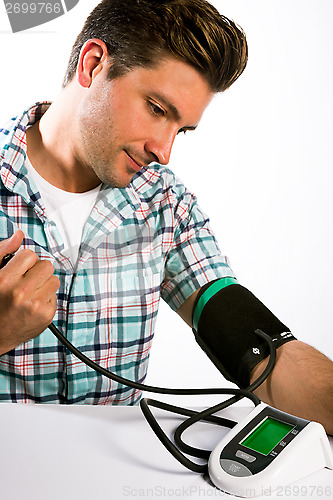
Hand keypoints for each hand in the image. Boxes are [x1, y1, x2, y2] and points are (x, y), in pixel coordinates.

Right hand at [0, 230, 59, 354]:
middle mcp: (21, 293)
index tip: (19, 269)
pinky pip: (56, 296)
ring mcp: (35, 306)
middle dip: (37, 271)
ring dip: (44, 283)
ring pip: (54, 280)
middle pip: (46, 266)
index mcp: (5, 280)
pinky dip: (46, 298)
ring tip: (29, 292)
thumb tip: (19, 235)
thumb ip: (3, 253)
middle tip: (26, 280)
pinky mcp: (46, 316)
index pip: (30, 255)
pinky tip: (32, 304)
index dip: (25, 261)